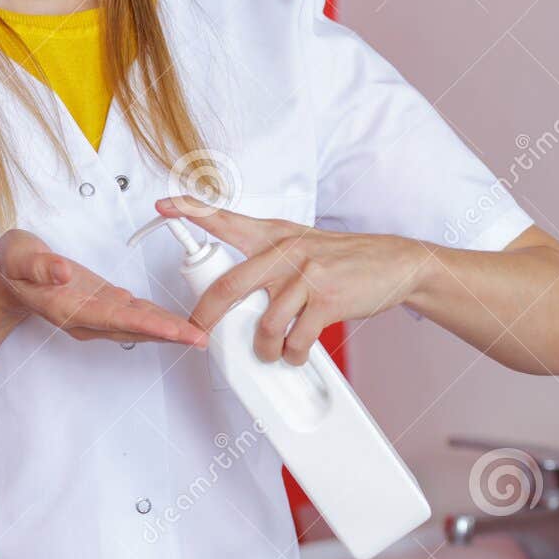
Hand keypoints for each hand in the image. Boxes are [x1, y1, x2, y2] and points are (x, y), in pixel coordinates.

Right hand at [0, 228, 208, 346]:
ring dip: (168, 330)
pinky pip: (136, 315)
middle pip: (134, 328)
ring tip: (197, 334)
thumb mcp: (18, 257)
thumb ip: (39, 266)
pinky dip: (159, 319)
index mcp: (68, 308)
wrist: (7, 277)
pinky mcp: (104, 303)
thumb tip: (62, 272)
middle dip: (168, 334)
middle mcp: (86, 317)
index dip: (146, 324)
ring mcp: (96, 313)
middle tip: (199, 339)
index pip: (114, 318)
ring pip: (138, 324)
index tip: (172, 330)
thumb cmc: (13, 266)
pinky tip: (178, 322)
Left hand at [155, 195, 427, 363]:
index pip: (225, 218)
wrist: (394, 263)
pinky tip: (296, 352)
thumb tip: (234, 292)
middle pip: (229, 287)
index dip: (191, 210)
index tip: (164, 205)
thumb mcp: (302, 244)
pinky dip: (292, 354)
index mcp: (274, 235)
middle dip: (207, 317)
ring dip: (264, 349)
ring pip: (264, 325)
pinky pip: (296, 339)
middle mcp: (286, 251)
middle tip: (200, 332)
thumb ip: (267, 259)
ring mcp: (306, 275)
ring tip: (270, 352)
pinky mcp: (326, 300)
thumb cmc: (343, 259)